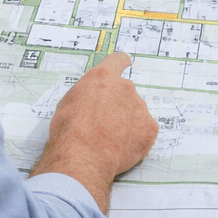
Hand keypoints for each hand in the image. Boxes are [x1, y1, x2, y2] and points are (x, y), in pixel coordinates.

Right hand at [30, 51, 157, 212]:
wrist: (82, 157)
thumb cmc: (69, 130)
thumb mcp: (68, 102)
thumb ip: (87, 93)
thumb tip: (92, 98)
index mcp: (104, 77)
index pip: (118, 60)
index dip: (119, 65)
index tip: (122, 67)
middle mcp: (125, 87)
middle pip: (126, 92)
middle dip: (118, 104)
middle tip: (104, 124)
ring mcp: (139, 107)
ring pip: (135, 112)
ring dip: (127, 122)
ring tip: (110, 141)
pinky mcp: (149, 128)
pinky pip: (144, 131)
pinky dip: (136, 139)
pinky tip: (121, 149)